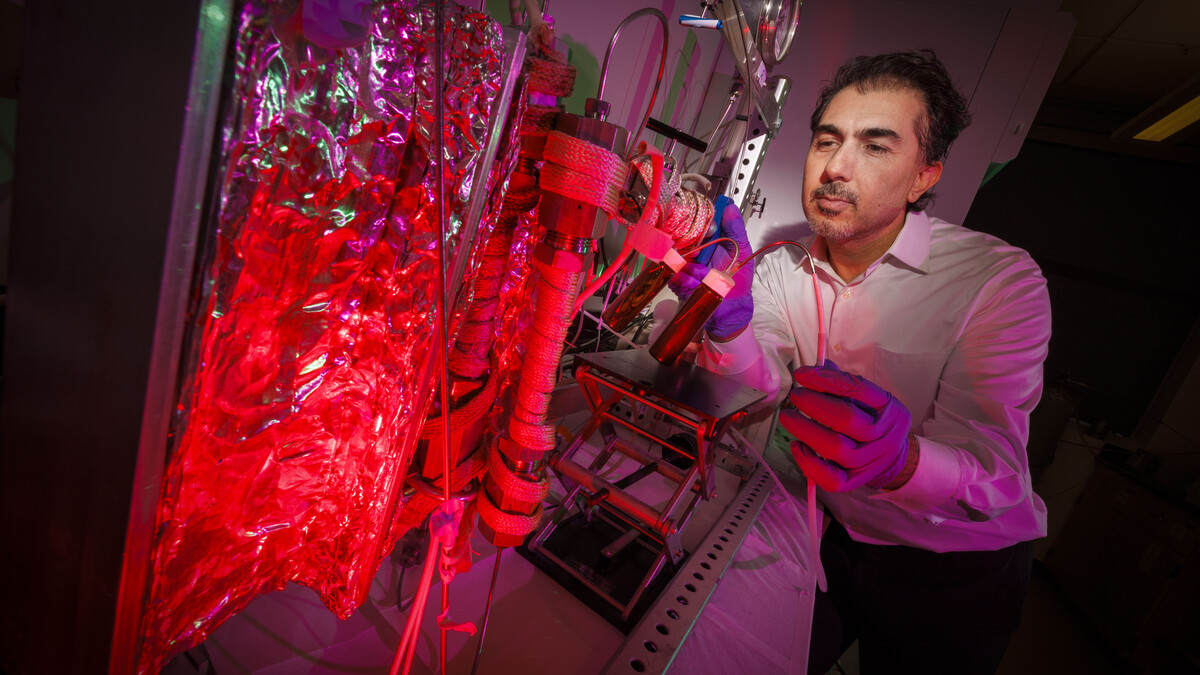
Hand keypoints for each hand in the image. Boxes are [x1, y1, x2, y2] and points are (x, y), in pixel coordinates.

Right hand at [666, 196, 753, 340]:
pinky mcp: (678, 282)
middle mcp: (694, 252)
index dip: (700, 224)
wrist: (732, 307)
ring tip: (706, 276)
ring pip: (679, 259)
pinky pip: (677, 277)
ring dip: (694, 268)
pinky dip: (688, 281)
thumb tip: (730, 207)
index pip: (698, 225)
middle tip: (703, 254)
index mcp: (709, 242)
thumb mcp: (742, 251)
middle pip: (683, 240)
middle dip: (694, 248)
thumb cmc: (738, 280)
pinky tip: (698, 285)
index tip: (708, 229)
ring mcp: (685, 267)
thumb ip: (736, 229)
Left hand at [779, 361, 911, 490]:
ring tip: (788, 417)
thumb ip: (842, 383)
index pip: (857, 389)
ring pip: (836, 448)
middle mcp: (883, 435)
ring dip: (805, 430)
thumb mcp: (869, 398)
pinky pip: (831, 479)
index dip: (826, 379)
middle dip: (813, 404)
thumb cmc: (873, 421)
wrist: (893, 458)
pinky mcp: (855, 481)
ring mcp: (870, 461)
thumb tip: (811, 371)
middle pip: (846, 418)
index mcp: (888, 408)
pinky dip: (809, 462)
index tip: (802, 373)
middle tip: (795, 396)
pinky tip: (797, 446)